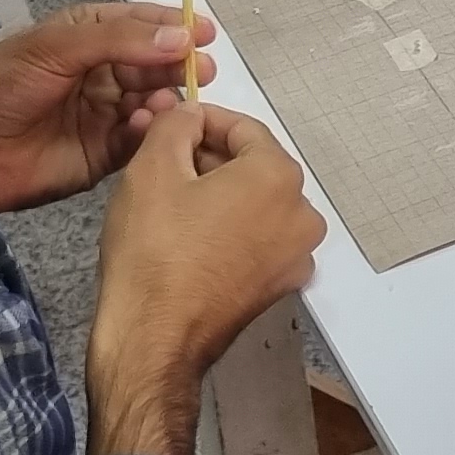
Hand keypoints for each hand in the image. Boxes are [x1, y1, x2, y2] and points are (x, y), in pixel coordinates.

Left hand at [0, 1, 213, 212]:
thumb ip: (120, 40)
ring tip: (166, 100)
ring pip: (153, 100)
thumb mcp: (56, 48)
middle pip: (155, 62)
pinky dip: (148, 130)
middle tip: (200, 70)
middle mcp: (100, 71)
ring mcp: (104, 112)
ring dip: (165, 97)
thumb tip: (181, 36)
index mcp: (86, 35)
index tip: (204, 32)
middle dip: (177, 64)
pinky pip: (139, 138)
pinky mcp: (104, 152)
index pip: (140, 23)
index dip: (173, 25)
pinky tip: (142, 125)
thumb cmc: (0, 87)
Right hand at [85, 101, 326, 454]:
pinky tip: (186, 237)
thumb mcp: (152, 167)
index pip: (242, 128)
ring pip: (254, 204)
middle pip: (252, 167)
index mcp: (280, 177)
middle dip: (208, 159)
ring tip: (168, 200)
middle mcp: (302, 215)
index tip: (169, 126)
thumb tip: (190, 115)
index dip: (200, 121)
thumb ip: (176, 124)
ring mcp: (296, 256)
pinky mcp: (279, 287)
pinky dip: (227, 230)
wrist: (153, 338)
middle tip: (161, 163)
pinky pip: (254, 240)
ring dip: (216, 194)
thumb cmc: (153, 249)